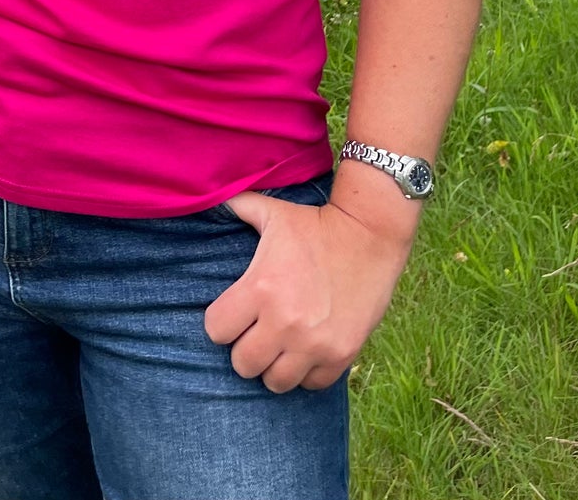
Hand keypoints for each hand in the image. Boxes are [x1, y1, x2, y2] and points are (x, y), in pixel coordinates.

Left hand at [203, 190, 414, 392]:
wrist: (370, 235)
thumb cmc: (315, 224)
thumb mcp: (272, 212)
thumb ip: (237, 206)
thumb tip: (207, 192)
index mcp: (260, 288)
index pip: (216, 330)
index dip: (220, 322)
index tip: (233, 313)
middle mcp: (284, 322)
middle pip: (242, 364)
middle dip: (245, 349)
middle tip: (256, 332)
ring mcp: (314, 343)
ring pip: (275, 382)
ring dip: (274, 365)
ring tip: (280, 345)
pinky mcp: (342, 354)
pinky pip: (311, 384)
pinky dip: (306, 372)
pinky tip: (307, 350)